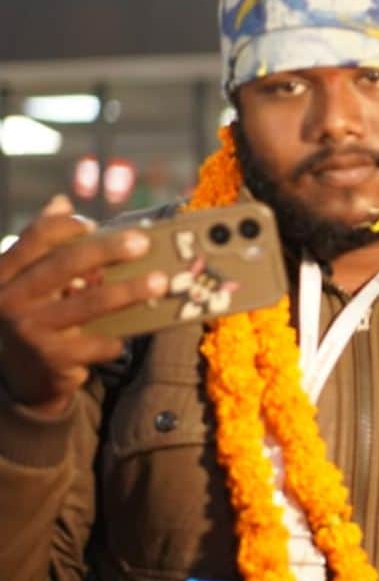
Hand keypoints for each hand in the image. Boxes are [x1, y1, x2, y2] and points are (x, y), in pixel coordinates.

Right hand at [0, 195, 168, 416]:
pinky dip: (118, 338)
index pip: (35, 238)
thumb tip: (60, 202)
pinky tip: (129, 336)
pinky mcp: (53, 358)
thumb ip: (41, 247)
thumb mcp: (27, 283)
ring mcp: (30, 330)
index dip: (66, 226)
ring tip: (160, 281)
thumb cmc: (32, 318)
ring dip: (130, 290)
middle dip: (108, 250)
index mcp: (3, 274)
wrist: (19, 379)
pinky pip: (98, 342)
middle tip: (142, 242)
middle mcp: (9, 300)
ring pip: (90, 303)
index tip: (94, 223)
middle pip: (65, 264)